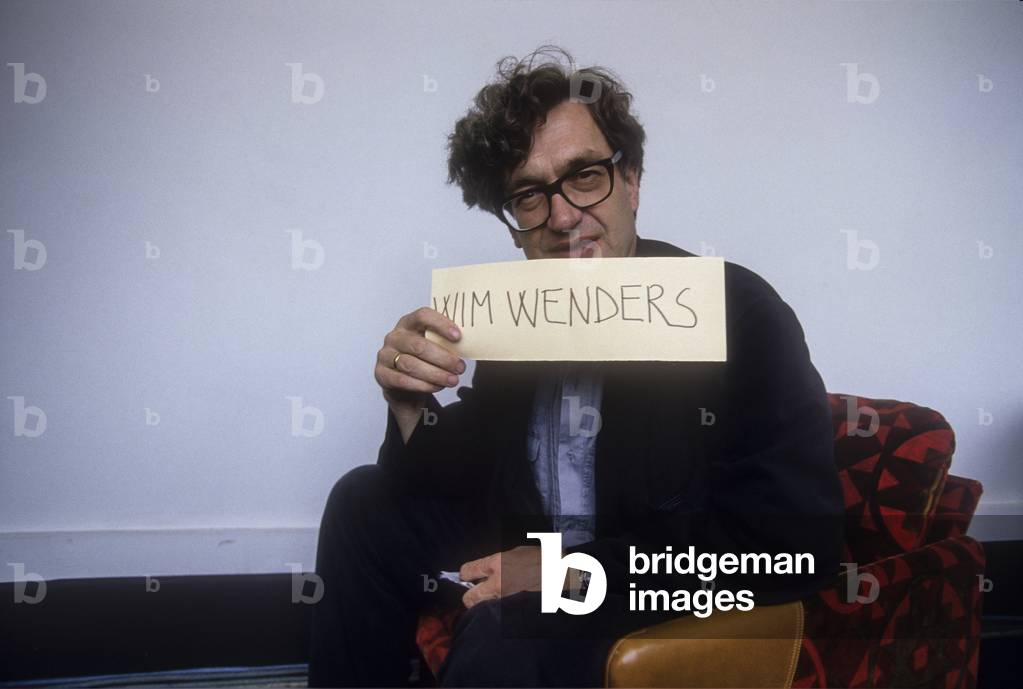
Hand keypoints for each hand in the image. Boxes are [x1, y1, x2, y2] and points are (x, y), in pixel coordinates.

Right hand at [375, 307, 465, 439]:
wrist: (404, 385)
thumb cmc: (423, 361)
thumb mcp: (433, 346)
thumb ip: (445, 342)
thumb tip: (469, 343)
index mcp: (408, 323)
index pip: (422, 316)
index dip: (440, 324)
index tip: (458, 336)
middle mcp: (394, 337)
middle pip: (419, 345)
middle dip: (443, 358)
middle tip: (460, 367)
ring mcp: (385, 355)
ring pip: (411, 365)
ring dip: (435, 374)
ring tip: (452, 380)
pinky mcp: (382, 374)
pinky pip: (403, 380)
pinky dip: (423, 385)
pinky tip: (436, 386)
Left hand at [458, 545, 542, 608]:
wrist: (562, 574)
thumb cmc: (541, 559)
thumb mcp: (516, 553)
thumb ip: (497, 563)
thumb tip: (484, 571)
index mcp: (496, 564)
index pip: (467, 572)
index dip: (465, 576)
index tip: (468, 578)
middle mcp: (497, 584)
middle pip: (468, 599)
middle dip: (471, 597)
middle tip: (478, 594)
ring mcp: (505, 601)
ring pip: (482, 610)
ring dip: (484, 606)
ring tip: (493, 602)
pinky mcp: (513, 613)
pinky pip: (497, 616)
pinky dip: (498, 613)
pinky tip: (504, 608)